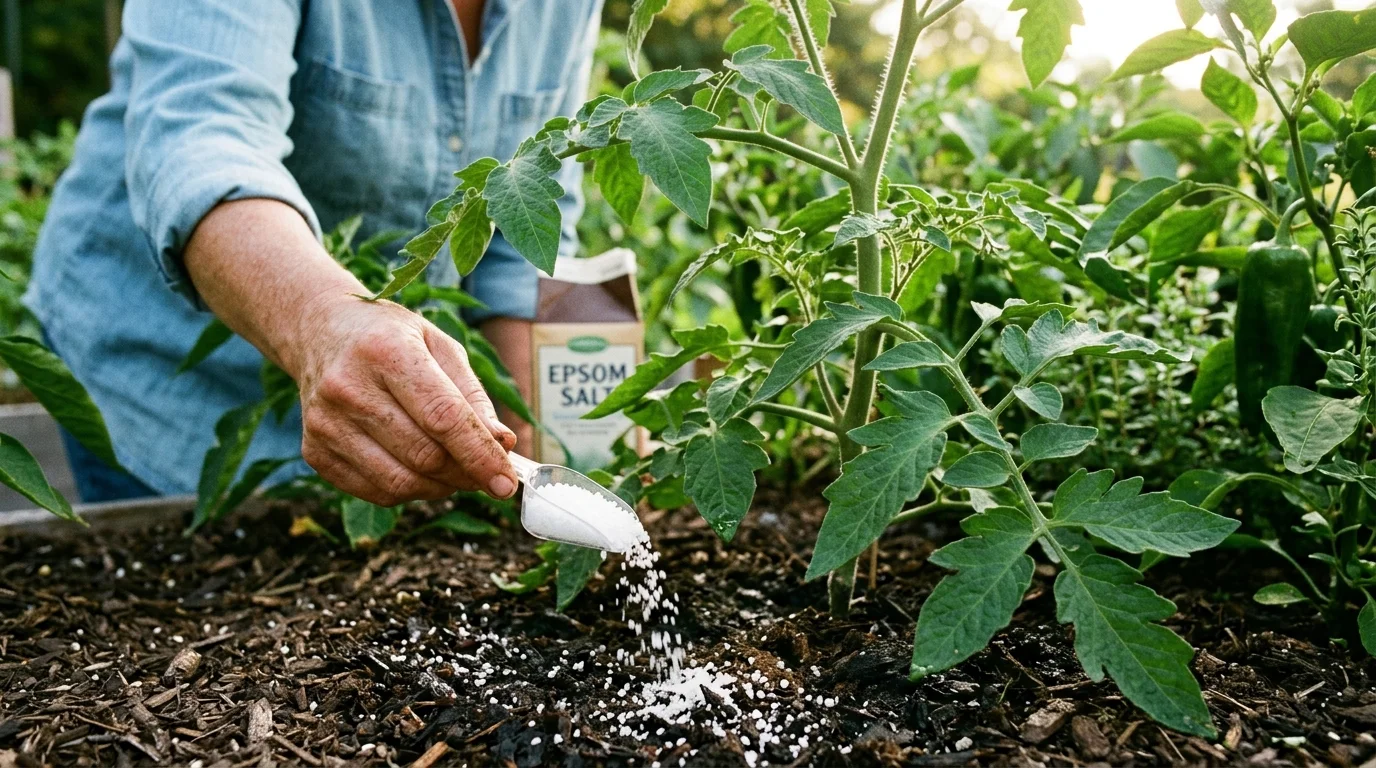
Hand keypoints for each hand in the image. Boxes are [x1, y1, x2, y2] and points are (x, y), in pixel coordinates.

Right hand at [293, 294, 518, 505]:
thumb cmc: (390, 338)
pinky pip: (376, 492)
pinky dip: (409, 491)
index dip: (480, 455)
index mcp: (386, 351)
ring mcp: (325, 423)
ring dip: (441, 487)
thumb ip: (472, 397)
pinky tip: (418, 469)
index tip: (507, 482)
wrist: (320, 333)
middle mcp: (349, 388)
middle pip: (424, 456)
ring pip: (400, 482)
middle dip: (466, 473)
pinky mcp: (315, 451)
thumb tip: (503, 444)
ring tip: (454, 470)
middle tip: (486, 473)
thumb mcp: (439, 347)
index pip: (443, 417)